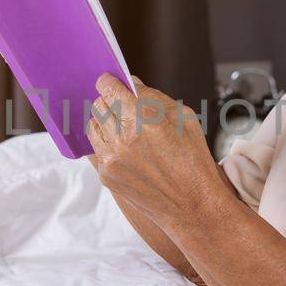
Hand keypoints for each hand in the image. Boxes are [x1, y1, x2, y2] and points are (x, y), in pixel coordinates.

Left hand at [85, 73, 224, 227]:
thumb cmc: (193, 160)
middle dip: (110, 102)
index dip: (109, 82)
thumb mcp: (184, 118)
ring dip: (105, 122)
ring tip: (122, 127)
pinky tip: (122, 147)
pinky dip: (106, 143)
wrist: (192, 205)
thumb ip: (154, 97)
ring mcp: (112, 158)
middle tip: (122, 106)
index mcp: (144, 120)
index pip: (110, 89)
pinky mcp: (106, 175)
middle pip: (99, 105)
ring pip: (93, 126)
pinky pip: (96, 149)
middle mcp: (123, 138)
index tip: (109, 81)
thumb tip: (132, 85)